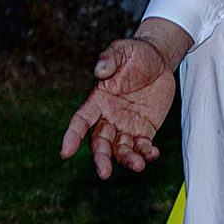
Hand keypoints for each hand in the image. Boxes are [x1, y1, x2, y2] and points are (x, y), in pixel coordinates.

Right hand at [63, 18, 192, 175]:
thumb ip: (110, 59)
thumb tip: (100, 70)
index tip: (65, 152)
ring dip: (127, 160)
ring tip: (137, 165)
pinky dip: (146, 153)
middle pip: (99, 143)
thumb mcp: (122, 50)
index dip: (72, 136)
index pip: (80, 121)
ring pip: (120, 149)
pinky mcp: (144, 130)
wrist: (158, 60)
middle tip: (104, 173)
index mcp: (97, 100)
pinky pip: (142, 147)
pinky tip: (152, 154)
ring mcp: (126, 126)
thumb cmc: (135, 54)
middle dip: (101, 158)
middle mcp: (108, 118)